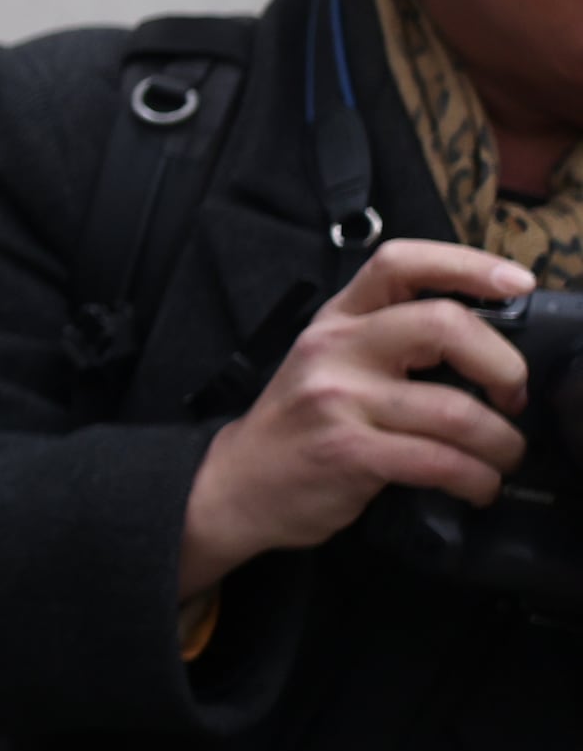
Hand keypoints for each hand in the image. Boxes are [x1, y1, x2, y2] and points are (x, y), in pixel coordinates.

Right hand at [177, 238, 536, 596]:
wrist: (234, 485)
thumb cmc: (298, 427)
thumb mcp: (330, 364)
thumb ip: (390, 343)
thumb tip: (487, 347)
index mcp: (337, 320)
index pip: (400, 264)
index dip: (467, 265)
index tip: (516, 283)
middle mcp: (335, 350)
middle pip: (443, 324)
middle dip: (504, 365)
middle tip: (513, 396)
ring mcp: (338, 400)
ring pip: (455, 410)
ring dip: (502, 442)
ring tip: (504, 455)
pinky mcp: (348, 453)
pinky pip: (439, 461)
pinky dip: (477, 479)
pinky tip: (478, 486)